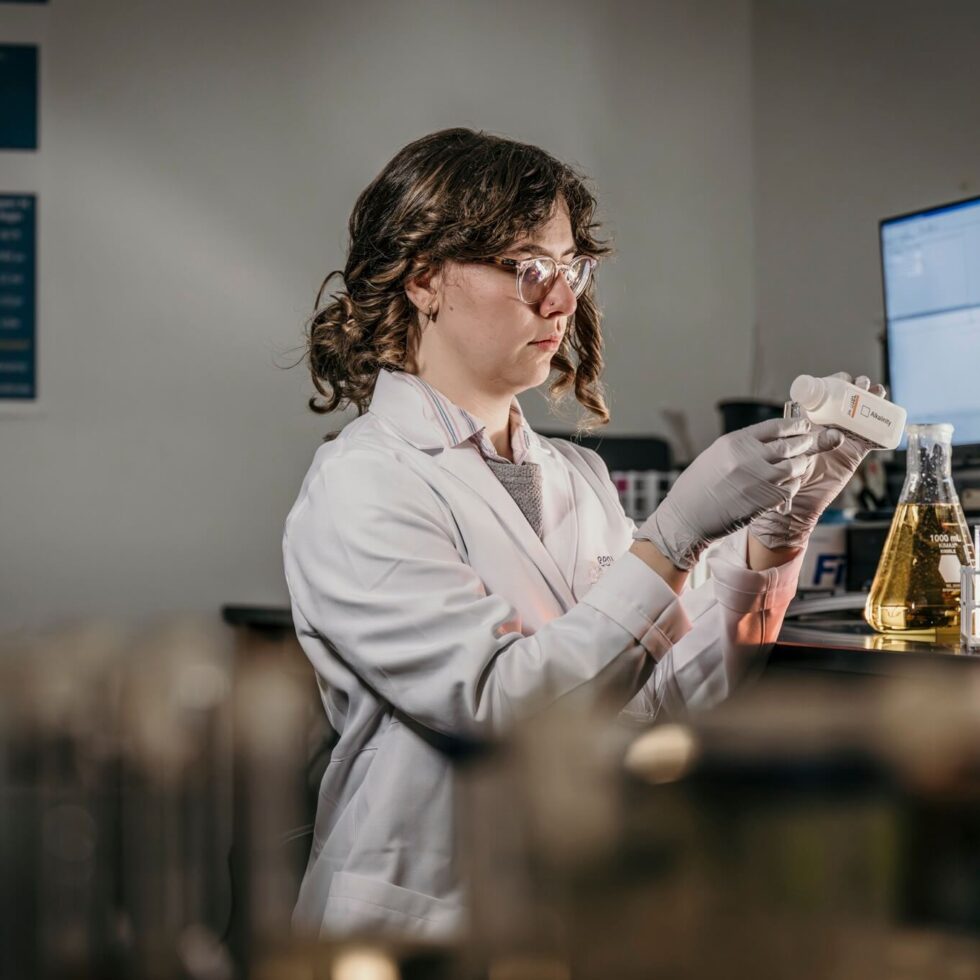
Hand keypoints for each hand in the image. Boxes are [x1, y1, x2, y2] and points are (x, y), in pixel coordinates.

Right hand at [635, 417, 815, 569]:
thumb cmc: (697, 487)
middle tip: (810, 441)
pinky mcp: (766, 499)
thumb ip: (742, 447)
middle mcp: (749, 457)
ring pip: (795, 466)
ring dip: (801, 464)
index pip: (775, 427)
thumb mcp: (716, 455)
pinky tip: (789, 483)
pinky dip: (794, 483)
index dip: (794, 425)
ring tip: (800, 463)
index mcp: (735, 442)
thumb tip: (769, 442)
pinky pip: (790, 487)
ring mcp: (759, 479)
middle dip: (804, 442)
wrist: (688, 517)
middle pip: (790, 444)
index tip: (802, 426)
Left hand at [749, 373, 884, 549]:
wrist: (796, 503)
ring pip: (861, 415)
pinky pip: (871, 438)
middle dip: (856, 388)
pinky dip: (881, 428)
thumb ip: (809, 440)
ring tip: (876, 391)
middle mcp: (827, 425)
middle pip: (845, 401)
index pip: (823, 396)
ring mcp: (843, 438)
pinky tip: (888, 416)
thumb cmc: (784, 474)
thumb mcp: (792, 450)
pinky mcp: (855, 453)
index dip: (834, 384)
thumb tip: (830, 430)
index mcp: (808, 420)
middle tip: (861, 383)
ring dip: (871, 401)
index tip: (841, 380)